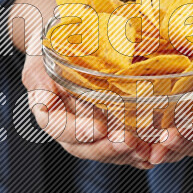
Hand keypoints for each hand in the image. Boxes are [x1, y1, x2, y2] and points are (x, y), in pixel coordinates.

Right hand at [21, 53, 154, 168]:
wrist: (71, 38)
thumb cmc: (54, 44)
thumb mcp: (40, 55)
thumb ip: (39, 77)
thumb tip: (44, 103)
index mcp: (48, 110)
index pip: (58, 127)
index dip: (77, 131)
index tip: (99, 127)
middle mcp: (68, 127)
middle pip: (83, 148)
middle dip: (106, 148)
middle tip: (127, 141)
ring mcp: (90, 132)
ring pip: (104, 151)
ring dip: (125, 154)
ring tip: (144, 150)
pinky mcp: (110, 131)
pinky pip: (121, 148)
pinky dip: (137, 153)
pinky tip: (153, 153)